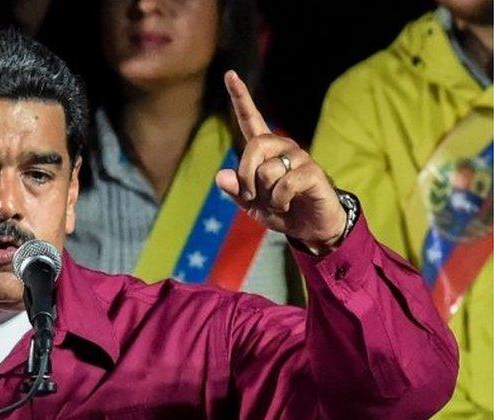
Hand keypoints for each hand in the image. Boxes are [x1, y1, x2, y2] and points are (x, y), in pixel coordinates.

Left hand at [215, 71, 346, 253]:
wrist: (310, 228)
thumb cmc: (281, 211)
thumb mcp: (251, 204)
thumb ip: (235, 190)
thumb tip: (221, 176)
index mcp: (265, 151)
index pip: (250, 119)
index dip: (240, 97)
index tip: (229, 74)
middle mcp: (283, 147)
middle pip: (254, 146)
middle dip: (247, 176)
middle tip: (253, 196)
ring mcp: (300, 158)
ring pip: (268, 170)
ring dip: (266, 195)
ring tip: (278, 202)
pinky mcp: (313, 172)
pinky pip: (285, 184)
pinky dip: (280, 201)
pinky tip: (289, 204)